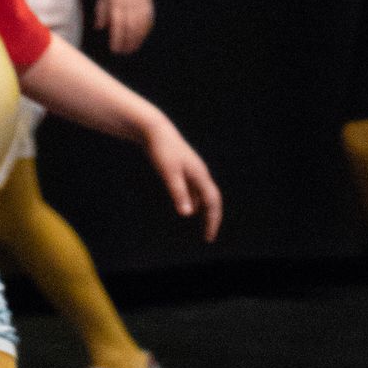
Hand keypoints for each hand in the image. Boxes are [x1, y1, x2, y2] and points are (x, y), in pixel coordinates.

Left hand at [99, 0, 153, 52]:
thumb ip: (101, 12)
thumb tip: (99, 28)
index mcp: (117, 4)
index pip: (118, 28)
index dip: (117, 41)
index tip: (114, 49)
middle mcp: (131, 6)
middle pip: (131, 31)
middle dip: (127, 44)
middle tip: (122, 52)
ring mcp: (141, 5)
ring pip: (141, 28)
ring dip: (137, 41)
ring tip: (131, 48)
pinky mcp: (148, 3)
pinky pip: (148, 21)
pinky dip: (145, 31)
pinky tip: (140, 37)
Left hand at [142, 116, 221, 238]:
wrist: (155, 130)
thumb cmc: (161, 151)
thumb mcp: (169, 174)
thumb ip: (179, 194)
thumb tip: (188, 214)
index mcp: (200, 175)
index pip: (213, 202)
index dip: (212, 221)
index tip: (209, 238)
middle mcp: (200, 173)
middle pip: (212, 200)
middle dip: (211, 218)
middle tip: (208, 236)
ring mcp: (193, 170)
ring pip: (204, 195)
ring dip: (204, 211)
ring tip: (201, 226)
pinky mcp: (185, 169)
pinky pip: (195, 189)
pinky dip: (195, 201)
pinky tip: (188, 207)